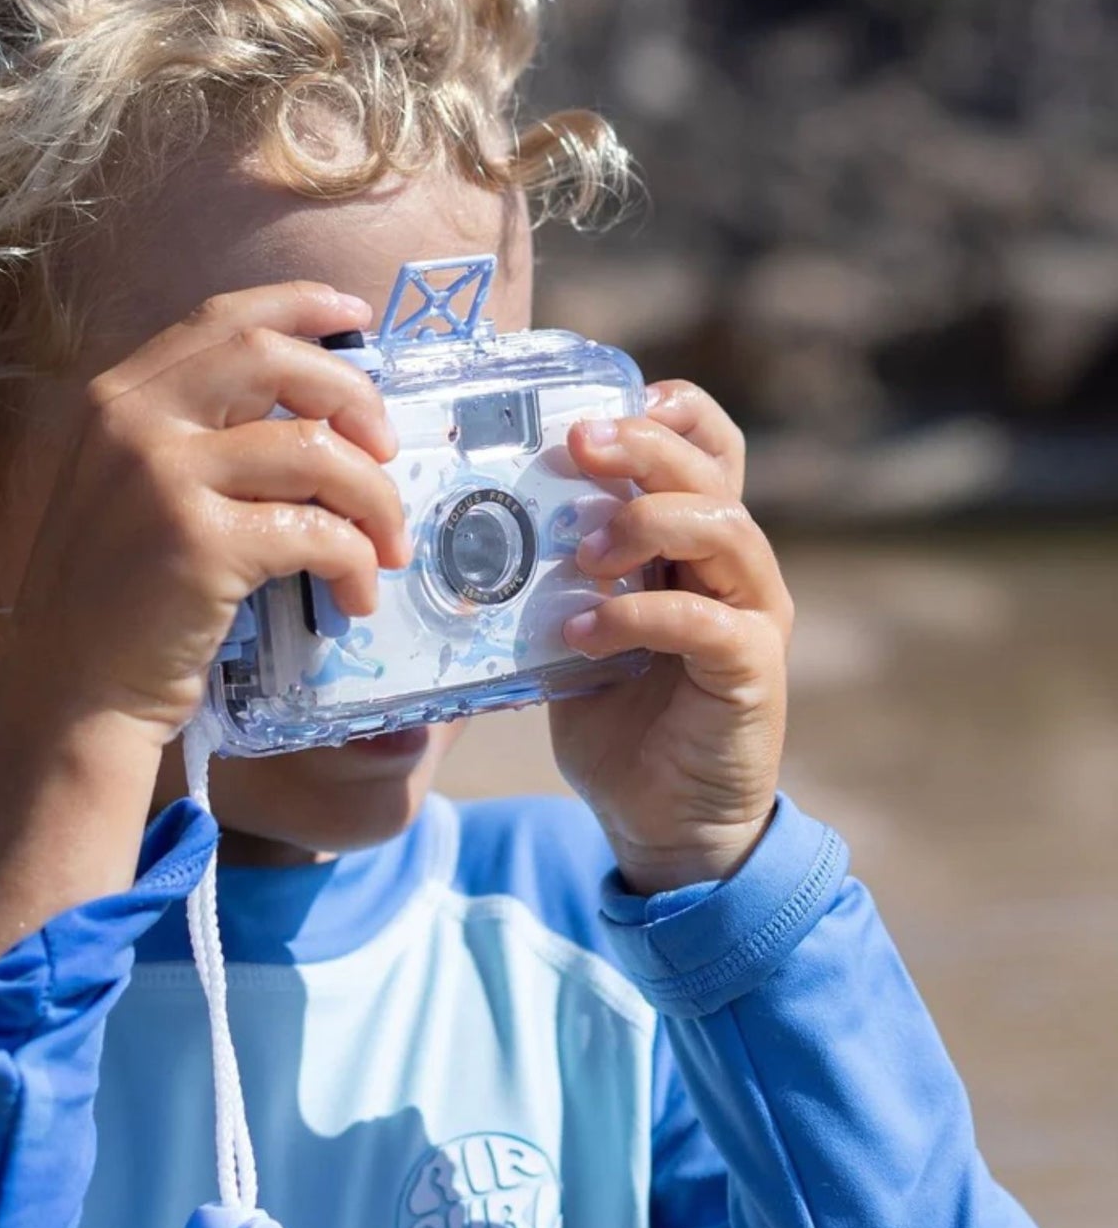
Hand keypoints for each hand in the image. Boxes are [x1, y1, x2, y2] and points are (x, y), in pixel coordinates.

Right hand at [0, 282, 408, 983]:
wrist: (73, 695)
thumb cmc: (114, 602)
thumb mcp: (133, 493)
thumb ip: (195, 439)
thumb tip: (315, 416)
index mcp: (118, 398)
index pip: (221, 320)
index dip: (299, 308)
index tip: (356, 316)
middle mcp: (134, 422)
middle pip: (273, 360)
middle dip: (353, 395)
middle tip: (389, 449)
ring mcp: (162, 478)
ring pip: (315, 450)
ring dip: (375, 498)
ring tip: (388, 546)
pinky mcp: (199, 544)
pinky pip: (316, 532)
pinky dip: (355, 562)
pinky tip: (355, 597)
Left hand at [548, 381, 791, 894]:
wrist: (660, 822)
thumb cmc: (618, 723)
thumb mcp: (574, 636)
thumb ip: (554, 583)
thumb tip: (474, 530)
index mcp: (695, 548)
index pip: (707, 450)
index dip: (670, 413)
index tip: (603, 405)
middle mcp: (735, 569)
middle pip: (710, 473)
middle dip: (643, 446)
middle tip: (578, 446)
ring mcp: (752, 617)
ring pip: (723, 529)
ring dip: (645, 524)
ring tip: (580, 554)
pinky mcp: (751, 671)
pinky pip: (703, 622)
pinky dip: (636, 616)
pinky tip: (581, 633)